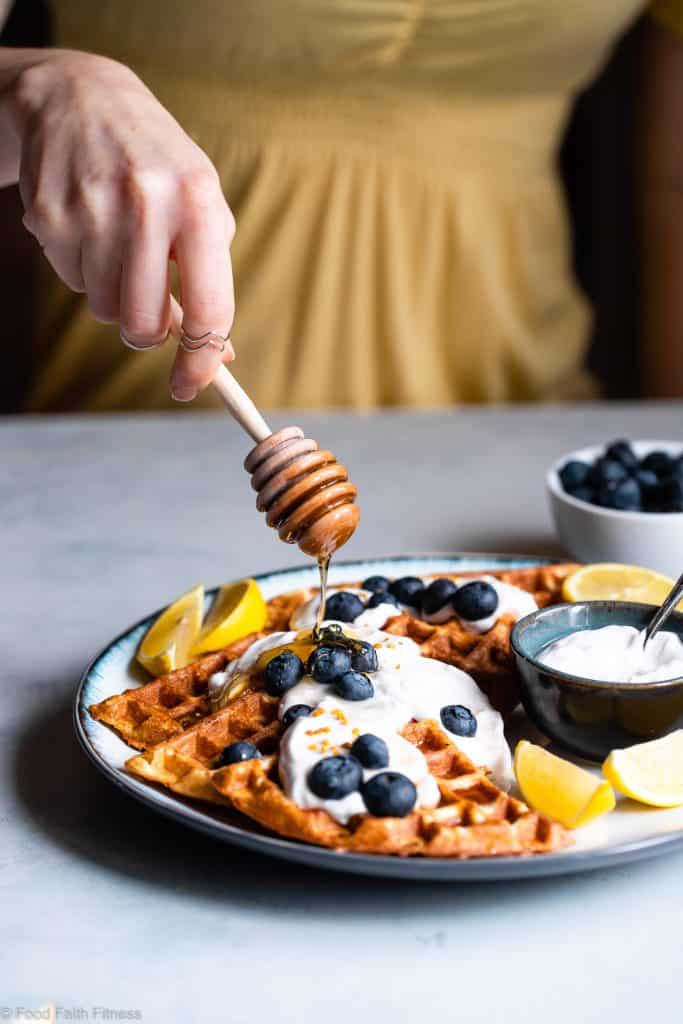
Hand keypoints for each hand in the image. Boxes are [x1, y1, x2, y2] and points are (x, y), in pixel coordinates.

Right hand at [11, 51, 234, 399]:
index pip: (208, 307)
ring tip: (117, 247)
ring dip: (113, 295)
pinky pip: (72, 281)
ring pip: (104, 309)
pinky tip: (88, 226)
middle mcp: (148, 205)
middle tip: (146, 314)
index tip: (190, 385)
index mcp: (199, 203)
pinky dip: (83, 269)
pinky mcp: (50, 216)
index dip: (200, 360)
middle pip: (144, 323)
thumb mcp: (200, 204)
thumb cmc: (156, 164)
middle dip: (146, 333)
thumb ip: (211, 276)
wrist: (80, 97)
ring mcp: (93, 210)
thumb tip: (218, 354)